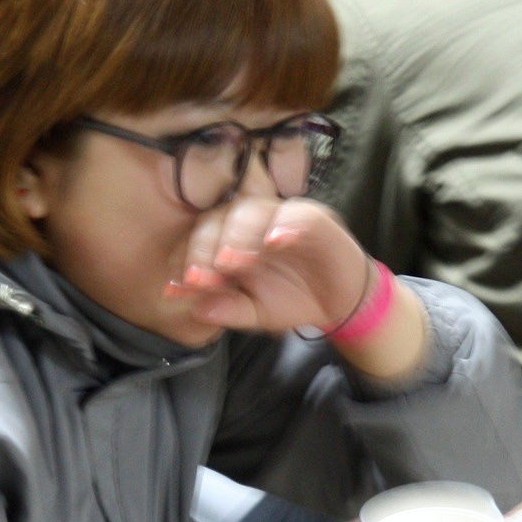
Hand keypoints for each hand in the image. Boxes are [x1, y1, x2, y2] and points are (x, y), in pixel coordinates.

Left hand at [166, 195, 375, 335]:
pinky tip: (275, 242)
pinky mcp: (315, 218)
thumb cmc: (293, 299)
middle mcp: (253, 223)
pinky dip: (284, 226)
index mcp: (232, 241)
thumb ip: (228, 309)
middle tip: (202, 276)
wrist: (340, 302)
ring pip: (253, 209)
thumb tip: (196, 310)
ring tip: (233, 262)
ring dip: (239, 234)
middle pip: (221, 216)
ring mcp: (282, 216)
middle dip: (206, 246)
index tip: (181, 285)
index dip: (189, 257)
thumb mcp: (256, 312)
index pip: (202, 236)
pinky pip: (297, 214)